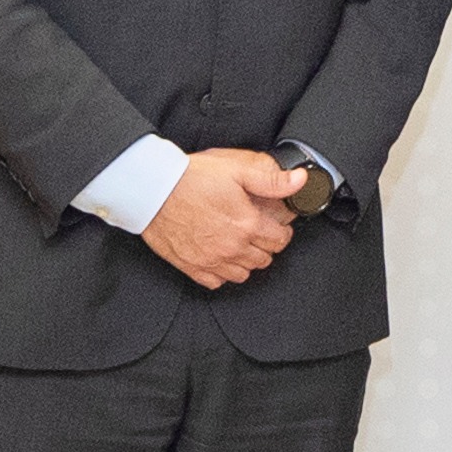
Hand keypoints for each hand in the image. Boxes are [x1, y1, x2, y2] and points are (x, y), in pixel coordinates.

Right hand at [145, 147, 303, 289]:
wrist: (153, 191)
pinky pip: (217, 281)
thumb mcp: (236, 170)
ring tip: (240, 244)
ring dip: (246, 260)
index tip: (276, 225)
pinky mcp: (192, 267)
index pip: (280, 240)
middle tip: (258, 232)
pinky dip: (222, 272)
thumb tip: (299, 181)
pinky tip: (219, 256)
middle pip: (264, 259)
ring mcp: (212, 261)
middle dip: (266, 246)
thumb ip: (271, 179)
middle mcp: (233, 248)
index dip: (282, 231)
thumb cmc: (190, 178)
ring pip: (244, 273)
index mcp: (247, 225)